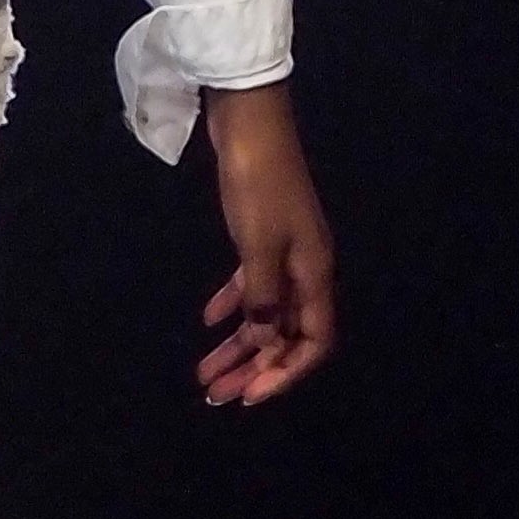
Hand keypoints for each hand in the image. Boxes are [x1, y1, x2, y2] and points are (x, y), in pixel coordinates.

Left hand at [197, 79, 335, 407]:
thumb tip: (263, 340)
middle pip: (284, 335)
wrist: (250, 122)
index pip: (313, 342)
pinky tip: (208, 321)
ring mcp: (285, 251)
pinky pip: (251, 283)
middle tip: (216, 396)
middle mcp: (306, 269)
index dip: (286, 374)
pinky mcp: (262, 235)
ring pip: (264, 313)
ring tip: (204, 373)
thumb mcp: (258, 245)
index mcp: (314, 274)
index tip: (250, 396)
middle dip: (253, 369)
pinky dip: (232, 304)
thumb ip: (262, 297)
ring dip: (237, 345)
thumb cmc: (257, 184)